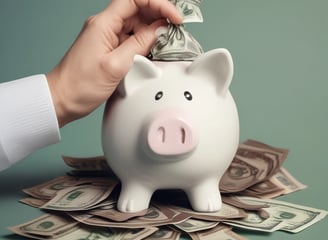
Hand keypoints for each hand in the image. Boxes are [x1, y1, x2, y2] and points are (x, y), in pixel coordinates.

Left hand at [46, 0, 181, 126]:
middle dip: (159, 18)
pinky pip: (130, 39)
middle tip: (175, 32)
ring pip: (136, 26)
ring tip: (165, 45)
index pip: (135, 0)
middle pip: (138, 11)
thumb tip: (160, 30)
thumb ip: (140, 44)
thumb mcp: (116, 65)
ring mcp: (106, 37)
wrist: (62, 99)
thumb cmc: (80, 85)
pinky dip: (143, 43)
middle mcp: (104, 26)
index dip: (159, 4)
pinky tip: (152, 52)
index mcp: (103, 24)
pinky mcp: (108, 48)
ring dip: (152, 32)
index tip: (175, 18)